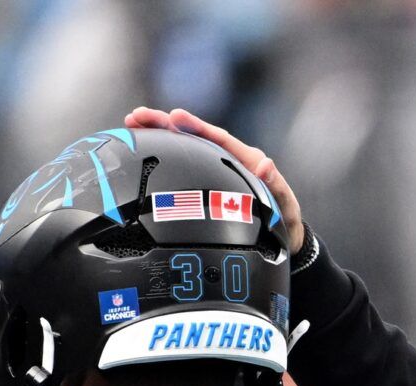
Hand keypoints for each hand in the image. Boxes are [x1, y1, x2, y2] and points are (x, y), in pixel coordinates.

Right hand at [123, 106, 304, 252]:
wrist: (283, 239)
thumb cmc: (284, 220)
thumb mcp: (284, 204)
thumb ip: (276, 184)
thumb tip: (265, 164)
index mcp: (245, 160)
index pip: (217, 138)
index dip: (195, 126)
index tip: (174, 117)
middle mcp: (227, 160)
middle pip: (193, 137)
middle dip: (164, 124)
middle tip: (137, 115)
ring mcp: (215, 171)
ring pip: (183, 149)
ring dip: (157, 136)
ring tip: (131, 124)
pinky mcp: (206, 186)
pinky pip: (182, 167)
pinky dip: (162, 158)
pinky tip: (140, 153)